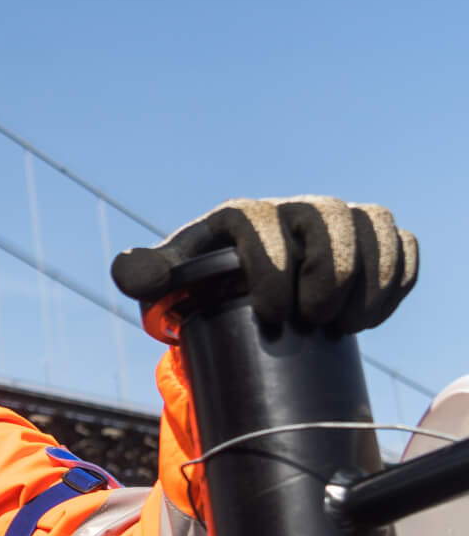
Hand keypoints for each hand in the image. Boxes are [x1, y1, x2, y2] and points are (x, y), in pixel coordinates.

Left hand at [111, 196, 417, 332]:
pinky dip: (397, 276)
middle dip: (329, 271)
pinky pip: (401, 243)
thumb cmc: (197, 284)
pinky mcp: (371, 239)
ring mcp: (336, 221)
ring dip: (370, 276)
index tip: (273, 314)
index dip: (273, 265)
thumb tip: (135, 275)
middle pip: (328, 218)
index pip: (262, 222)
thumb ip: (142, 276)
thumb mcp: (164, 283)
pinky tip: (370, 315)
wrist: (237, 293)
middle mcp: (293, 210)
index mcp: (241, 215)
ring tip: (345, 324)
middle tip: (314, 320)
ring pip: (373, 224)